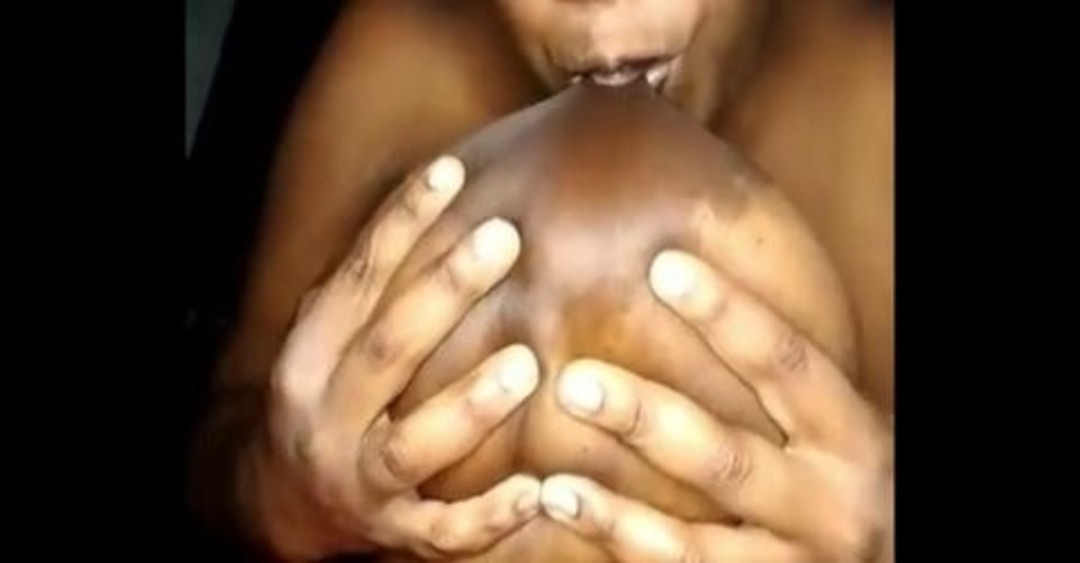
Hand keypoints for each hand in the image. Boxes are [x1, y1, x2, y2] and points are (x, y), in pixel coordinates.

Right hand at [248, 156, 542, 559]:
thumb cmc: (327, 401)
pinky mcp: (393, 530)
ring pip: (411, 444)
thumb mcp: (329, 343)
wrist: (278, 506)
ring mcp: (358, 478)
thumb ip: (372, 290)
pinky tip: (533, 493)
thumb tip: (439, 195)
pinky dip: (486, 517)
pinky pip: (441, 531)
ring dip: (467, 405)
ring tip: (525, 365)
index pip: (358, 277)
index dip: (401, 222)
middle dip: (444, 291)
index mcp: (311, 355)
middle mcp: (326, 415)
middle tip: (504, 239)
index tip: (450, 171)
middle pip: (386, 348)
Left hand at [539, 250, 892, 562]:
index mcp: (848, 435)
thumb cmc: (839, 475)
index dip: (728, 314)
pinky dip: (620, 552)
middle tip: (575, 383)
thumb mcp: (831, 424)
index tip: (663, 269)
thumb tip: (679, 275)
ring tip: (555, 486)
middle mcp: (832, 505)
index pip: (786, 363)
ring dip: (619, 516)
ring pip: (697, 547)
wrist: (892, 561)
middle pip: (729, 461)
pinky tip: (570, 524)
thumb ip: (778, 381)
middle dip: (647, 420)